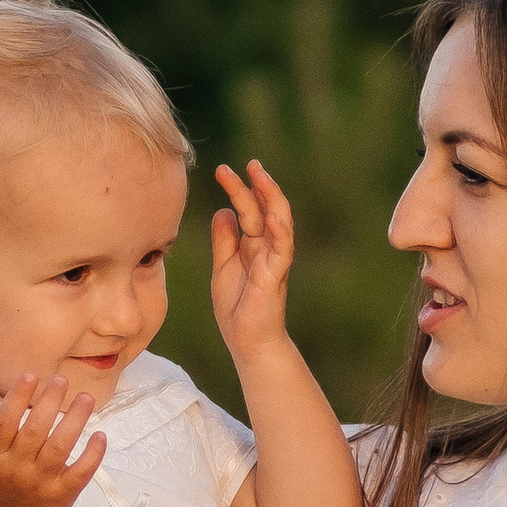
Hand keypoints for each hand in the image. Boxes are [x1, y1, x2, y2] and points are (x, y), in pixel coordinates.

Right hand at [0, 375, 105, 506]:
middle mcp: (16, 469)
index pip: (5, 423)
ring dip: (75, 421)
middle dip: (50, 402)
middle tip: (62, 379)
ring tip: (85, 398)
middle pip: (35, 432)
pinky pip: (80, 474)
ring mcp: (40, 484)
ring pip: (60, 448)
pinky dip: (92, 456)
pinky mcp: (61, 496)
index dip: (17, 397)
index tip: (31, 375)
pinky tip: (100, 435)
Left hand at [209, 160, 298, 360]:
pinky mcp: (277, 275)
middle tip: (247, 164)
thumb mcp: (223, 268)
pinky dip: (280, 231)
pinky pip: (283, 249)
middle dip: (256, 186)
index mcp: (252, 245)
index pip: (248, 210)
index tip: (224, 170)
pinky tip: (273, 215)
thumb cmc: (237, 308)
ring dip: (272, 199)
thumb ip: (225, 241)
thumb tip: (224, 210)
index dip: (238, 189)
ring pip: (279, 222)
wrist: (247, 342)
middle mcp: (266, 248)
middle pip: (264, 210)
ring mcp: (274, 260)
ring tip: (261, 177)